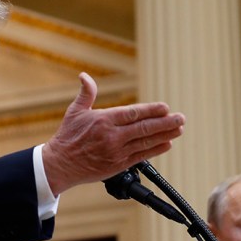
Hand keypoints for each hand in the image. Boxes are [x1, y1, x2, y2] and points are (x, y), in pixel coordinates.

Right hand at [42, 72, 184, 194]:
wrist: (60, 164)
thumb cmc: (67, 137)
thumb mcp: (75, 111)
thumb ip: (86, 93)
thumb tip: (85, 76)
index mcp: (104, 120)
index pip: (133, 113)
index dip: (151, 111)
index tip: (165, 108)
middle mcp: (112, 136)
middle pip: (144, 128)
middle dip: (165, 123)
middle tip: (181, 118)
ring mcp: (116, 151)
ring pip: (146, 142)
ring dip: (165, 135)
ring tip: (179, 129)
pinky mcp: (118, 165)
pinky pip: (141, 156)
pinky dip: (155, 150)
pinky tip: (167, 144)